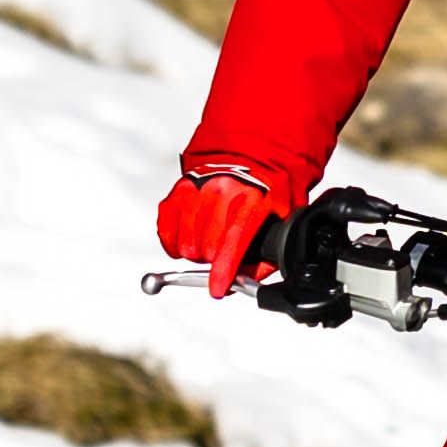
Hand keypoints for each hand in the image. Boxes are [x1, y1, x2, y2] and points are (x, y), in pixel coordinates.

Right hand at [151, 155, 294, 292]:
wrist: (248, 157)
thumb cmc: (264, 189)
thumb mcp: (280, 218)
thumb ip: (266, 254)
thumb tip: (245, 282)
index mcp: (250, 199)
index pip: (233, 241)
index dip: (223, 270)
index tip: (218, 288)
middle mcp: (221, 192)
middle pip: (207, 249)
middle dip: (214, 260)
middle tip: (221, 253)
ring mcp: (197, 190)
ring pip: (185, 245)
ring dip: (195, 252)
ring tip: (207, 241)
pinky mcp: (178, 191)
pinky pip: (166, 232)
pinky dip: (175, 243)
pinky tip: (189, 235)